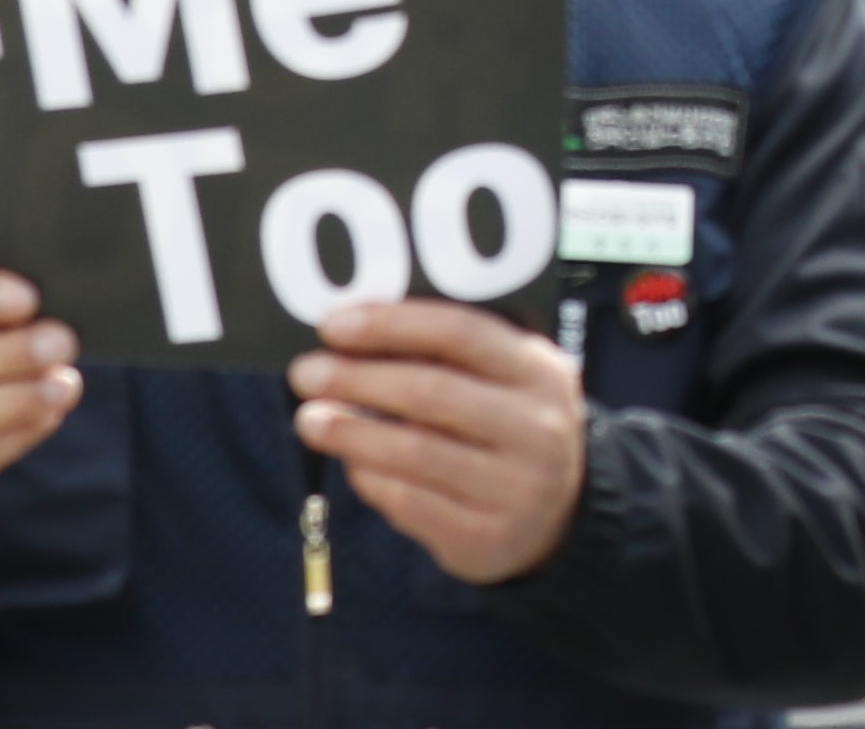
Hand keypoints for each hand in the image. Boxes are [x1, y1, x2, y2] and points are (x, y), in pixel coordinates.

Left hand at [288, 296, 585, 584]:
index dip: (390, 325)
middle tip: (306, 373)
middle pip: (431, 393)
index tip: (332, 326)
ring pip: (415, 453)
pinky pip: (411, 504)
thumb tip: (350, 337)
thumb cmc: (508, 428)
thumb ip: (445, 356)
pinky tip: (352, 462)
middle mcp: (536, 429)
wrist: (558, 517)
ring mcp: (514, 489)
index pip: (460, 332)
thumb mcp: (504, 381)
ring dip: (351, 433)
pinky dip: (371, 479)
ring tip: (310, 419)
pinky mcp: (484, 538)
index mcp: (540, 373)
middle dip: (358, 380)